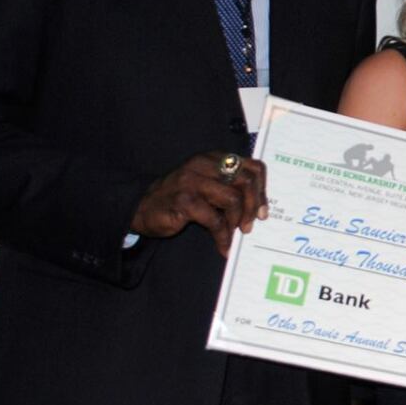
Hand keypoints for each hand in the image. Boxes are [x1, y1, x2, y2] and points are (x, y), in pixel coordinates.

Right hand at [129, 151, 267, 256]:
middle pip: (246, 181)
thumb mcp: (207, 185)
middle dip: (253, 206)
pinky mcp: (184, 200)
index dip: (262, 190)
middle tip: (250, 225)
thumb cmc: (179, 198)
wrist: (142, 208)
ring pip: (233, 199)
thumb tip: (258, 208)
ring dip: (237, 222)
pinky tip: (223, 246)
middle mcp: (205, 165)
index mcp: (214, 158)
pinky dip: (223, 236)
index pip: (253, 167)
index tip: (263, 211)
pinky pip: (215, 220)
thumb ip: (228, 187)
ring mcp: (193, 181)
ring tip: (234, 235)